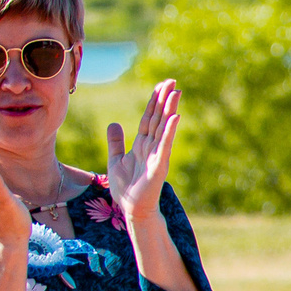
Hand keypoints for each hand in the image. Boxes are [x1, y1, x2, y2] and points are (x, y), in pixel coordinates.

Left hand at [107, 80, 180, 223]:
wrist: (133, 209)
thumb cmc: (127, 188)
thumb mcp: (115, 160)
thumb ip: (116, 142)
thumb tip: (114, 123)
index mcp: (142, 144)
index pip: (148, 118)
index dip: (153, 102)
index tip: (161, 86)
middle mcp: (152, 147)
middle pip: (158, 118)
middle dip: (164, 99)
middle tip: (172, 81)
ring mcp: (157, 155)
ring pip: (163, 127)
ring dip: (169, 110)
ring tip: (176, 93)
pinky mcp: (159, 165)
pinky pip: (164, 145)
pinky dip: (169, 131)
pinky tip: (174, 117)